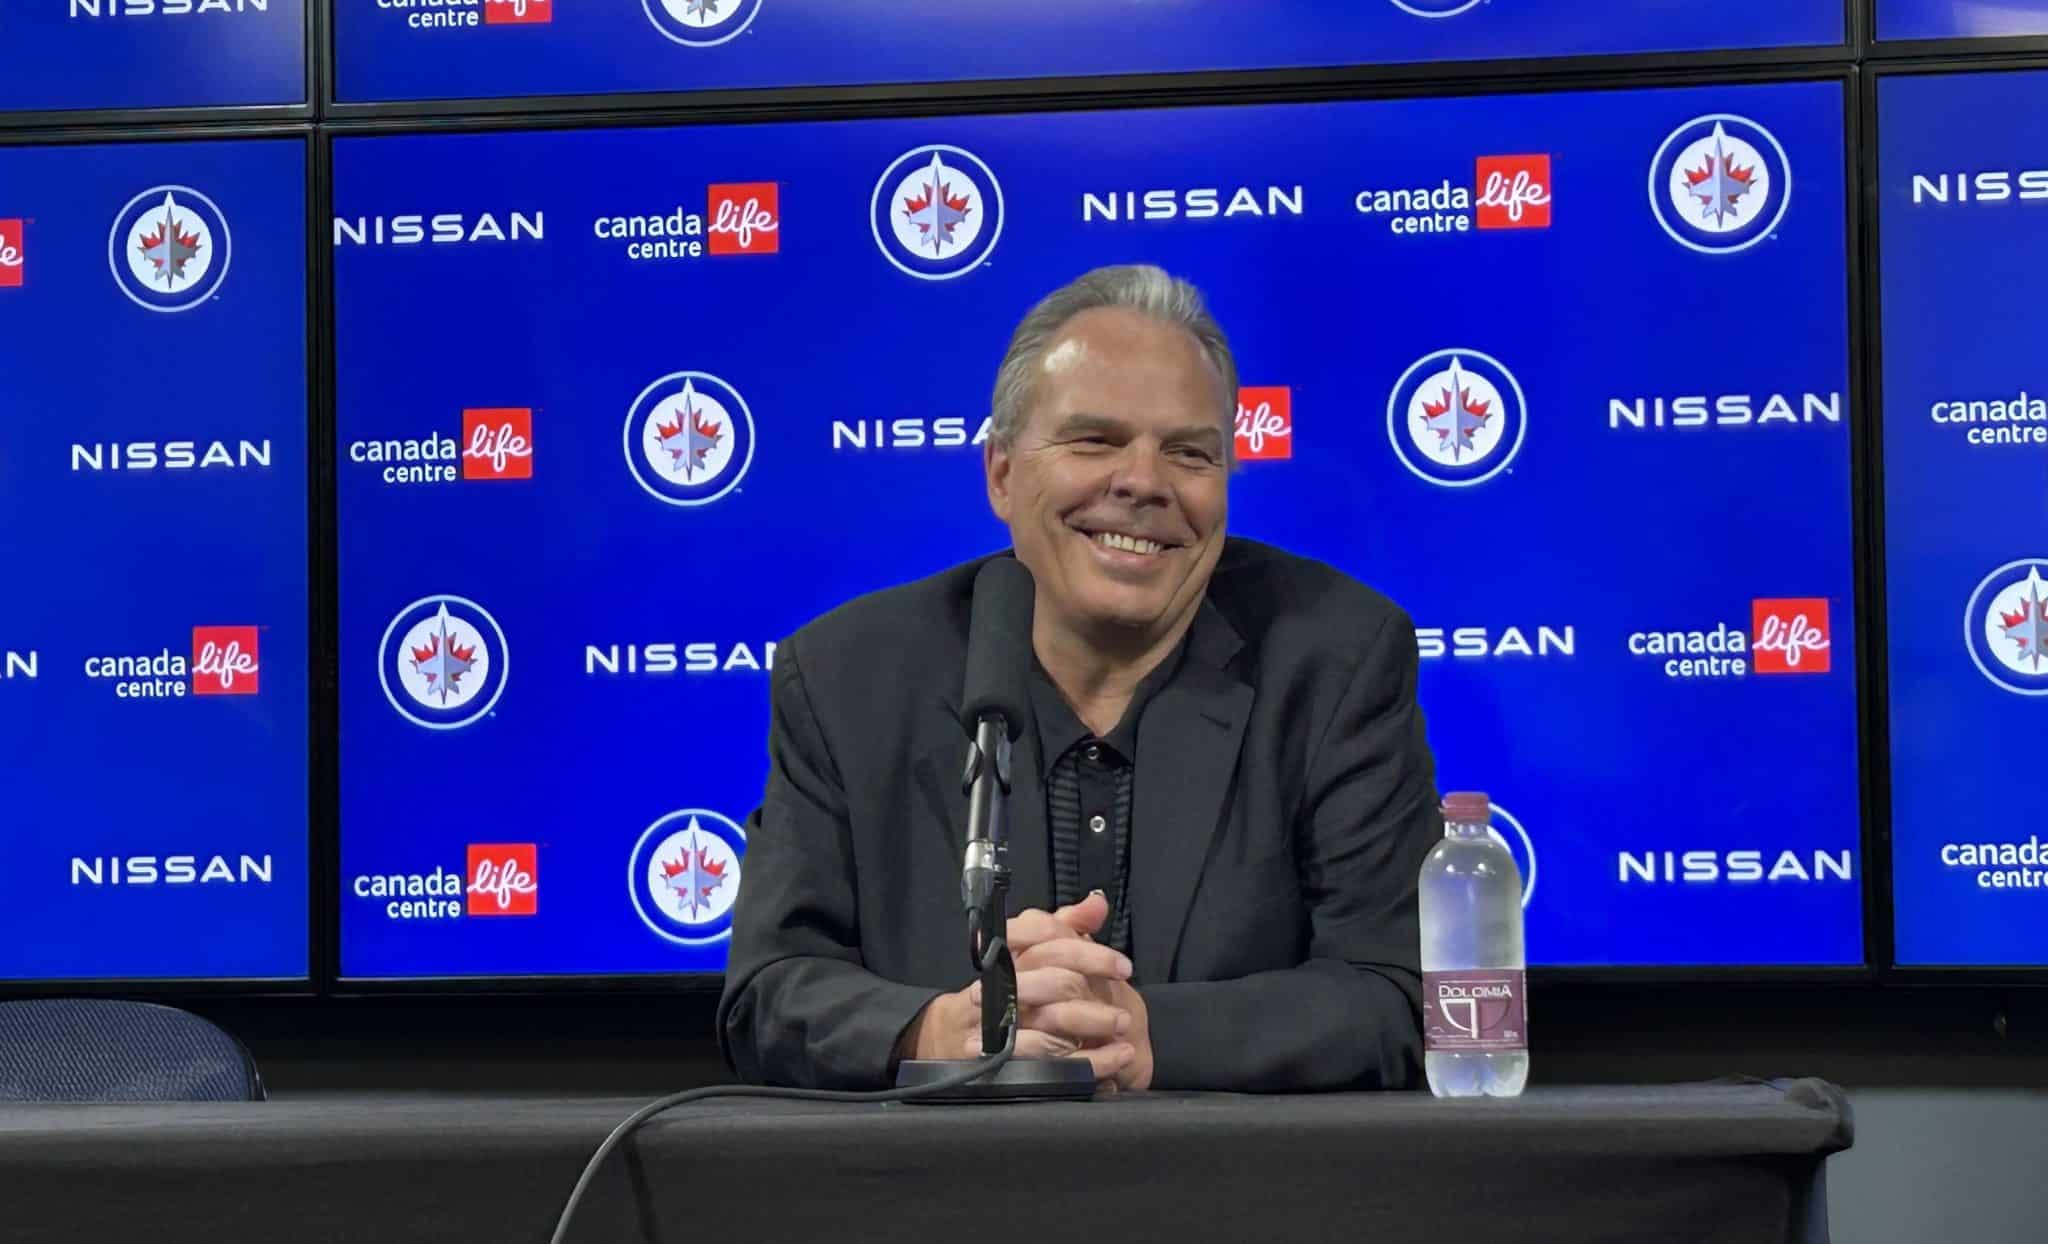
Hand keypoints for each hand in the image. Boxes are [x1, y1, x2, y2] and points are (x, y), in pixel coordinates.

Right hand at [1006, 893, 1152, 1092]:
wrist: (966, 1040)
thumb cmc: (1010, 992)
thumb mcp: (1037, 954)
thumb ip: (1066, 927)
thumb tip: (1096, 902)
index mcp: (1008, 956)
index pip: (1043, 937)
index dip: (1087, 951)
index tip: (1121, 966)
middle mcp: (1002, 988)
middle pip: (1054, 978)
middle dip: (1094, 984)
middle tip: (1125, 991)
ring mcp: (1003, 1026)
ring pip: (1054, 1019)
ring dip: (1096, 1021)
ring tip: (1123, 1023)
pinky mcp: (1010, 1061)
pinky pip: (1058, 1062)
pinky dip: (1095, 1061)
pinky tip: (1118, 1056)